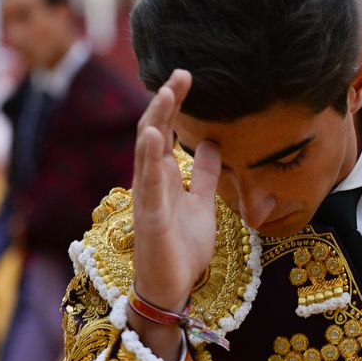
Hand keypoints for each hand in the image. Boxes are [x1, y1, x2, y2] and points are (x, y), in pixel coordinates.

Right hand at [128, 70, 221, 360]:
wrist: (173, 288)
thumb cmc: (183, 246)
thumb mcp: (204, 203)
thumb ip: (207, 175)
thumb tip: (214, 143)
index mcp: (164, 176)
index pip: (167, 130)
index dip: (175, 103)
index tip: (187, 76)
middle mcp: (151, 181)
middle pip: (154, 131)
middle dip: (165, 102)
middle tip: (180, 73)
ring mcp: (147, 198)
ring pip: (147, 152)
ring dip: (156, 120)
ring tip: (166, 92)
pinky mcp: (150, 218)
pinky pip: (149, 184)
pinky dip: (149, 157)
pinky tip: (154, 134)